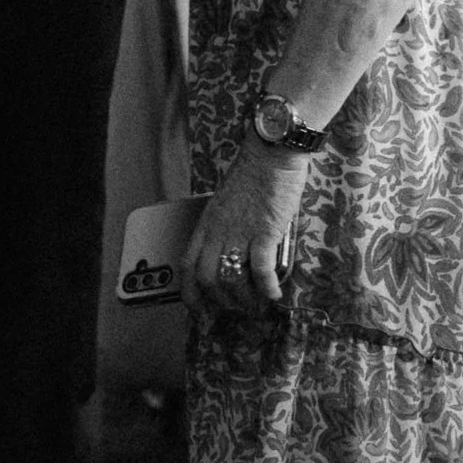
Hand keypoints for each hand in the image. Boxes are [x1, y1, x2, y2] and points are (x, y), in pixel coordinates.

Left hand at [184, 136, 313, 327]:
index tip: (199, 310)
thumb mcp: (226, 200)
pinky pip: (261, 270)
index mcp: (206, 223)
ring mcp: (240, 232)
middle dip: (221, 302)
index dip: (190, 293)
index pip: (187, 264)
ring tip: (257, 306)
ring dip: (244, 300)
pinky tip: (274, 295)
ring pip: (230, 279)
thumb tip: (232, 250)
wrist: (271, 151)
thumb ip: (224, 225)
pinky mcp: (265, 232)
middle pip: (207, 278)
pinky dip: (267, 288)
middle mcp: (218, 231)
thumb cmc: (252, 173)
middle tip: (236, 310)